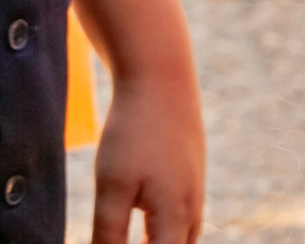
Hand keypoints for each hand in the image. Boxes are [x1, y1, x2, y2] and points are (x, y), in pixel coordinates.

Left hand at [90, 69, 205, 243]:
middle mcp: (192, 208)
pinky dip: (167, 235)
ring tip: (136, 239)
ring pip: (183, 240)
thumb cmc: (134, 132)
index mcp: (175, 217)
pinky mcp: (190, 174)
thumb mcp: (112, 187)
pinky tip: (152, 232)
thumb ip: (109, 235)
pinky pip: (183, 220)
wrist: (162, 76)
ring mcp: (195, 189)